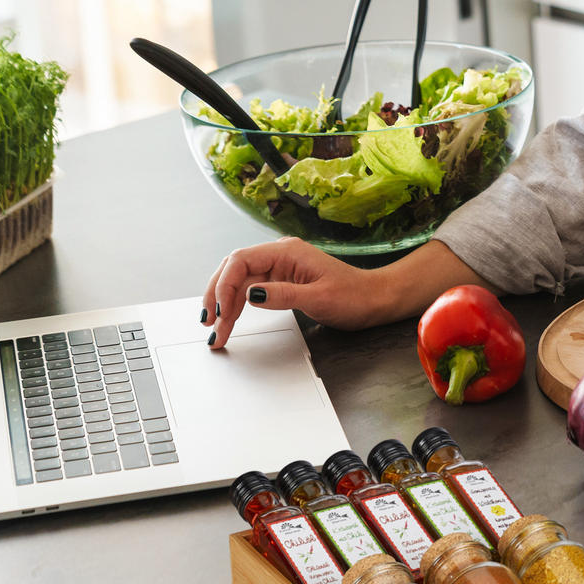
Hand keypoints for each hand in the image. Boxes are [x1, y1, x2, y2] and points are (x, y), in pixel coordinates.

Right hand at [200, 237, 492, 348]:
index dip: (223, 284)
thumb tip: (250, 295)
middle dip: (217, 295)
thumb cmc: (354, 296)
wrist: (375, 300)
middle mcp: (280, 255)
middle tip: (209, 323)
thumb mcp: (318, 298)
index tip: (220, 311)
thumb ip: (282, 295)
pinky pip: (251, 291)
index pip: (241, 260)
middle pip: (234, 269)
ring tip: (216, 332)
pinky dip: (238, 307)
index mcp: (286, 251)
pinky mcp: (282, 282)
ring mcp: (280, 268)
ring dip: (225, 305)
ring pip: (240, 282)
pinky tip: (231, 322)